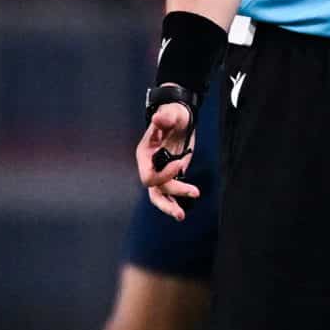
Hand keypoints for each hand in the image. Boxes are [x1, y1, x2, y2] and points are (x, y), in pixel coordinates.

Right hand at [136, 101, 199, 219]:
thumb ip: (165, 117)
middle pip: (154, 189)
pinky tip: (184, 208)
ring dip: (170, 206)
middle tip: (182, 207)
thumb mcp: (171, 113)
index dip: (164, 174)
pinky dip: (176, 200)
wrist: (179, 117)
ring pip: (159, 195)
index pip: (148, 175)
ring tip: (181, 215)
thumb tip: (158, 118)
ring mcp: (160, 171)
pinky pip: (170, 192)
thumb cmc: (173, 115)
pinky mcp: (172, 174)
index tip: (180, 164)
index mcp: (145, 154)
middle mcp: (150, 165)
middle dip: (168, 199)